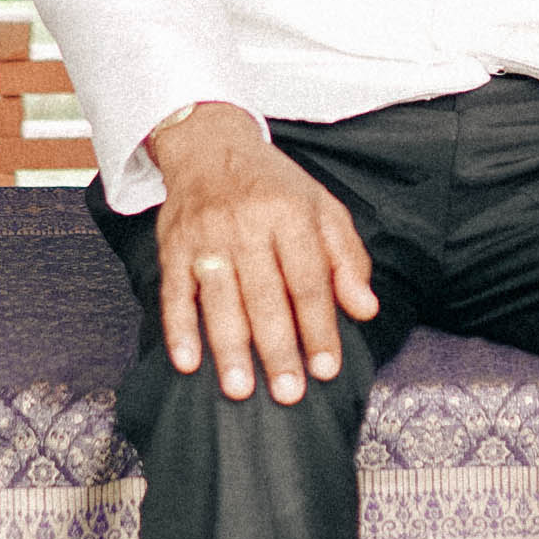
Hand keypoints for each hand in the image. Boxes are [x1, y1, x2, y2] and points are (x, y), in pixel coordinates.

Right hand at [148, 102, 377, 403]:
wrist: (209, 145)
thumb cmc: (274, 187)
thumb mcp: (322, 208)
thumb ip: (348, 259)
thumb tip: (365, 310)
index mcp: (290, 213)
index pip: (308, 279)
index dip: (320, 326)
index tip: (327, 368)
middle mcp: (247, 224)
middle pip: (265, 295)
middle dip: (277, 348)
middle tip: (288, 393)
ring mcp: (206, 236)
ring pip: (219, 298)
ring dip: (229, 347)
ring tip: (240, 389)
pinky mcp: (173, 246)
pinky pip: (174, 292)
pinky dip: (178, 329)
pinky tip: (187, 361)